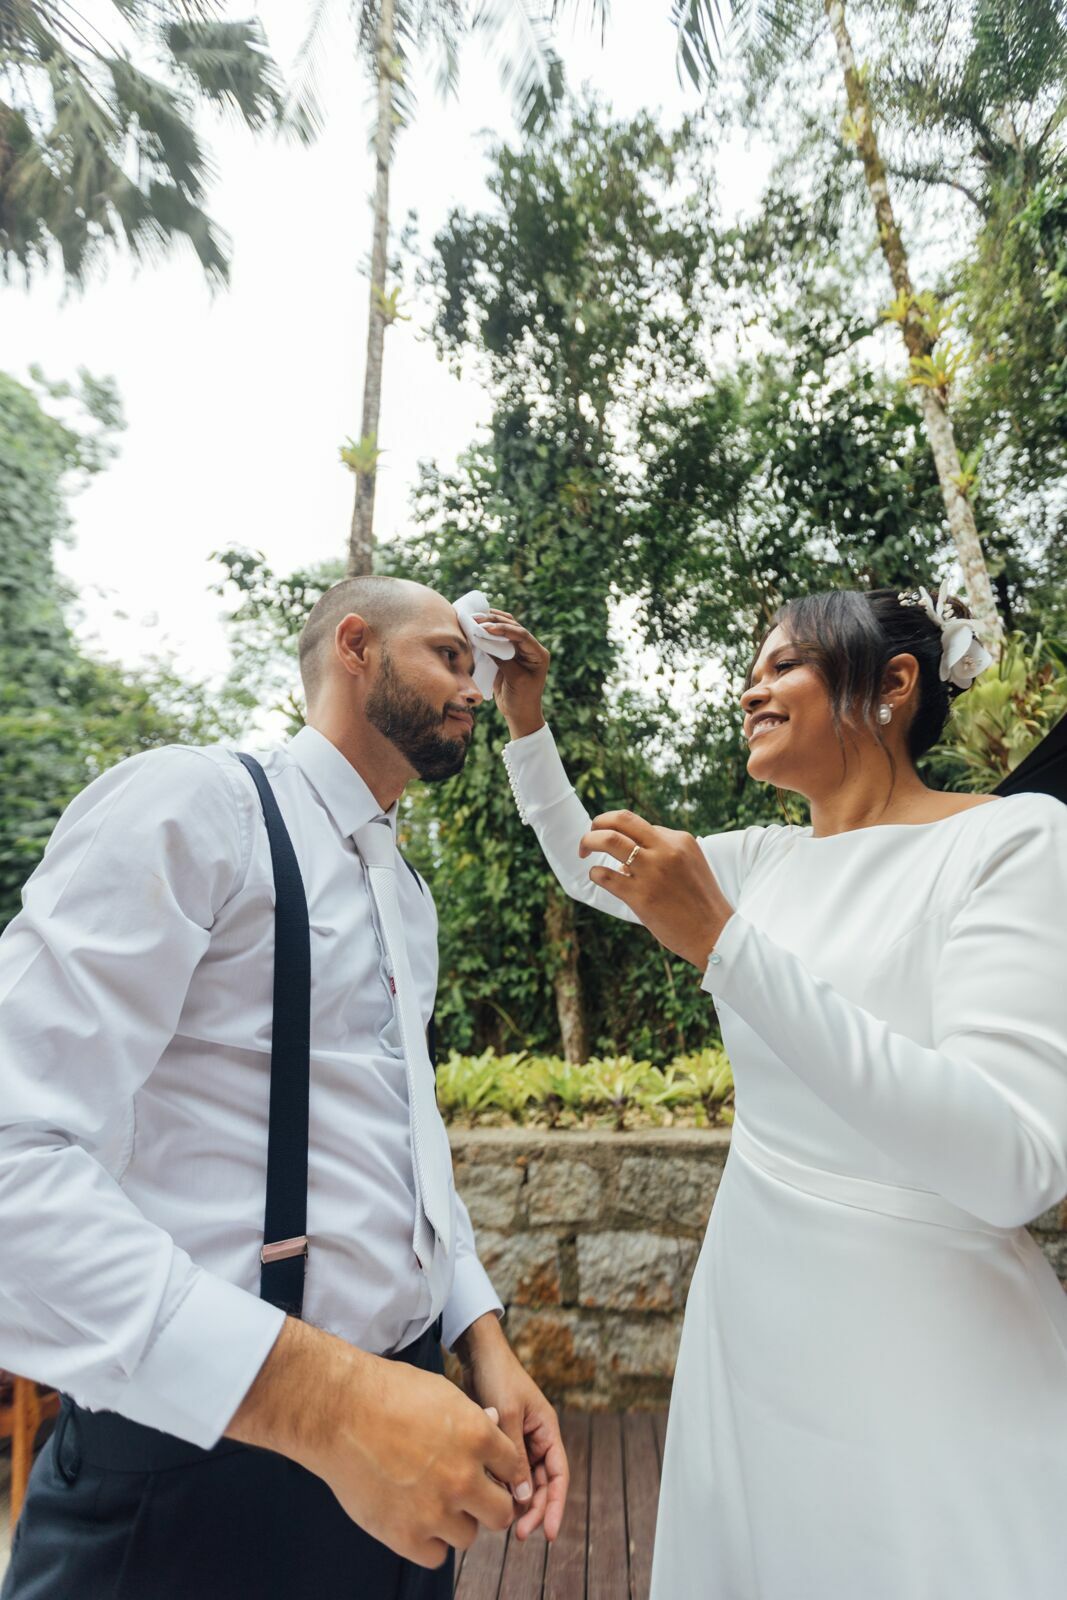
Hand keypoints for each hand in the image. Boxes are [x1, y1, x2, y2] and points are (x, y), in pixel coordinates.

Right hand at [227, 1318, 520, 1569]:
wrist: (338, 1412)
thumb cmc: (388, 1394)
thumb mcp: (443, 1393)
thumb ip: (474, 1422)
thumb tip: (494, 1431)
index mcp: (478, 1436)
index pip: (513, 1468)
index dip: (500, 1469)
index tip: (487, 1471)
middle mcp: (464, 1477)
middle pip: (501, 1511)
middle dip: (488, 1503)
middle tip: (468, 1495)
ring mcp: (435, 1510)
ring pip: (469, 1536)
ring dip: (456, 1523)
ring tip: (431, 1502)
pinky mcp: (405, 1536)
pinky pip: (436, 1556)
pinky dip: (428, 1543)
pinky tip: (414, 1520)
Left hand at [455, 1313, 568, 1542]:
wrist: (476, 1354)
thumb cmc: (497, 1377)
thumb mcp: (508, 1415)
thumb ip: (515, 1456)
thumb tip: (523, 1497)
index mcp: (547, 1430)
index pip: (559, 1474)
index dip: (556, 1505)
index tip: (549, 1533)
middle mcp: (536, 1438)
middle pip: (542, 1483)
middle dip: (535, 1509)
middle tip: (520, 1534)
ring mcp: (517, 1440)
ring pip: (522, 1480)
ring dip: (517, 1501)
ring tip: (503, 1523)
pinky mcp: (498, 1441)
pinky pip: (504, 1472)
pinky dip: (499, 1487)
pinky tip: (488, 1500)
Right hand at [474, 610, 549, 739]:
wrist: (519, 713)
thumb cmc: (521, 699)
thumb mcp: (514, 679)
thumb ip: (503, 659)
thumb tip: (486, 641)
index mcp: (538, 654)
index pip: (522, 635)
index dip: (505, 629)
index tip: (488, 628)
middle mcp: (530, 648)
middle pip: (514, 628)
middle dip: (495, 621)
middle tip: (477, 618)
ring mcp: (519, 650)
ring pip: (506, 629)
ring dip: (491, 622)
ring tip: (475, 617)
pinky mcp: (507, 654)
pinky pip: (498, 639)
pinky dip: (488, 633)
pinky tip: (477, 625)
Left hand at [580, 809, 734, 968]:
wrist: (715, 934)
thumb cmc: (701, 903)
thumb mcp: (691, 865)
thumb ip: (665, 853)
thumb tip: (627, 855)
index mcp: (680, 839)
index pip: (640, 825)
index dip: (624, 833)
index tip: (619, 845)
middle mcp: (665, 850)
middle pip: (621, 819)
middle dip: (598, 822)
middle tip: (590, 833)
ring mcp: (652, 871)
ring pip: (608, 841)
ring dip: (589, 840)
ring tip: (583, 851)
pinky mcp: (641, 896)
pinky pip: (605, 875)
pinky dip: (595, 873)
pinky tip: (598, 877)